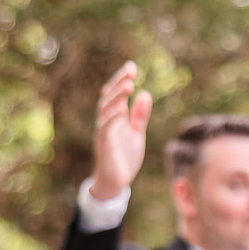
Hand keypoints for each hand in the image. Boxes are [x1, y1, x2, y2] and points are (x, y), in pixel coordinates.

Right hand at [90, 61, 152, 202]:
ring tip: (129, 84)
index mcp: (115, 117)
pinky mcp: (104, 144)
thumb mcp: (136, 134)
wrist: (116, 183)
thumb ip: (139, 116)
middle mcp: (107, 121)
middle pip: (109, 96)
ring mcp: (104, 132)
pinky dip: (112, 117)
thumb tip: (144, 94)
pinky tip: (121, 109)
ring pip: (106, 109)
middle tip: (130, 70)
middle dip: (119, 82)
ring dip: (117, 96)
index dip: (122, 79)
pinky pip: (106, 127)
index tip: (132, 67)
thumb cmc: (124, 157)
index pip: (116, 93)